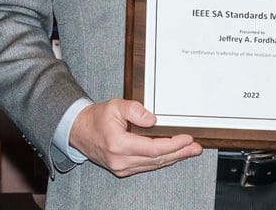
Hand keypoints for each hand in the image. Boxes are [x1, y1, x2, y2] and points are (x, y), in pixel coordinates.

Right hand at [68, 98, 202, 176]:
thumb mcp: (115, 105)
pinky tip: (172, 155)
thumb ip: (135, 110)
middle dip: (179, 153)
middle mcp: (120, 160)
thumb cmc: (96, 117)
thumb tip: (153, 120)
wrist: (79, 131)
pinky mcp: (122, 170)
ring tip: (189, 151)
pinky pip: (146, 166)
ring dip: (173, 158)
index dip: (173, 144)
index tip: (187, 138)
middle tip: (196, 148)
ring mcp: (121, 167)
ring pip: (153, 165)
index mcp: (118, 144)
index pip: (153, 148)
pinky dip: (161, 160)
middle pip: (157, 160)